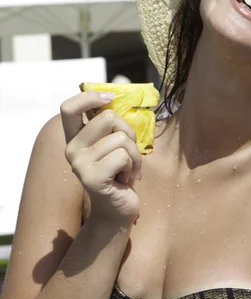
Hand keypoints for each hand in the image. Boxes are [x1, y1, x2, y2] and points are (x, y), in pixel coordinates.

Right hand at [61, 91, 141, 226]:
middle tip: (127, 153)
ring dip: (134, 154)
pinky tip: (125, 179)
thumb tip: (118, 88)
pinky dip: (134, 166)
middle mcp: (72, 149)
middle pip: (108, 117)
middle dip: (128, 133)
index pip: (69, 108)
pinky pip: (124, 155)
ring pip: (120, 138)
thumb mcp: (114, 143)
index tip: (109, 98)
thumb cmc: (120, 172)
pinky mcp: (92, 177)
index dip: (90, 97)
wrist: (118, 210)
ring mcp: (79, 164)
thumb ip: (111, 123)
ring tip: (127, 169)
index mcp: (75, 138)